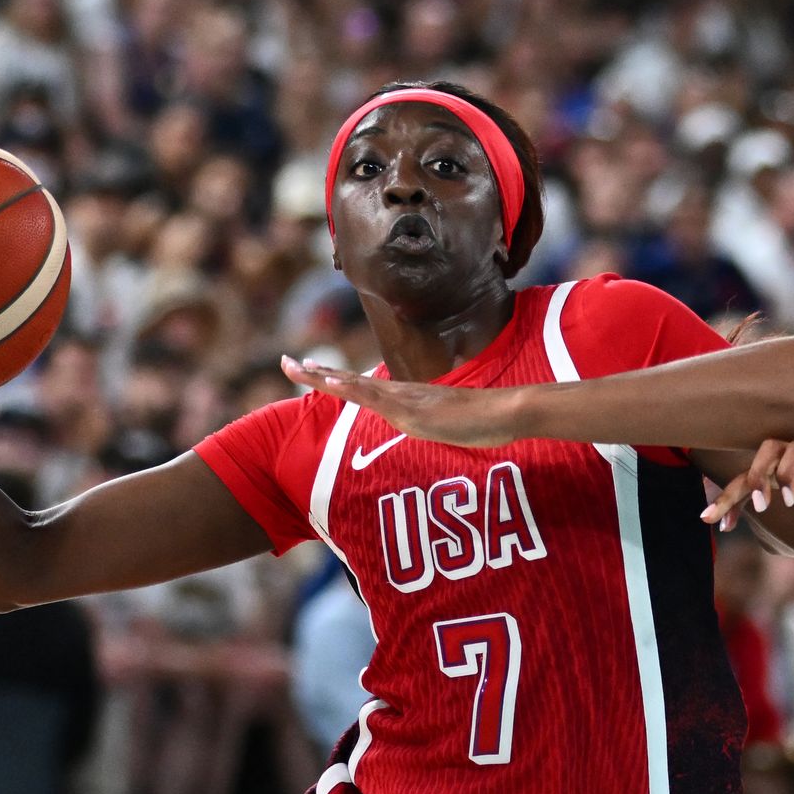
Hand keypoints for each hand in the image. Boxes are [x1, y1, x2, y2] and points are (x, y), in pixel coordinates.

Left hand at [280, 356, 524, 447]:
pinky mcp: (413, 411)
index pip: (365, 387)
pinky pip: (375, 398)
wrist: (508, 411)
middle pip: (351, 381)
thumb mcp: (453, 425)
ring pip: (356, 385)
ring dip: (324, 378)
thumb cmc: (488, 421)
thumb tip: (433, 431)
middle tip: (285, 362)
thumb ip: (439, 425)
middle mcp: (403, 394)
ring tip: (296, 368)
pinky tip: (332, 384)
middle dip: (317, 374)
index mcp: (410, 399)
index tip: (311, 371)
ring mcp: (407, 401)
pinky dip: (351, 389)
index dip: (336, 380)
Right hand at [700, 440, 793, 529]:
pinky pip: (747, 488)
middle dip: (756, 477)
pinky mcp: (775, 479)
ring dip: (730, 494)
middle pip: (766, 452)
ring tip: (710, 519)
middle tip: (760, 506)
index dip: (789, 470)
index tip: (790, 501)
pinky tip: (725, 526)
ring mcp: (783, 465)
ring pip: (749, 471)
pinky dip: (733, 504)